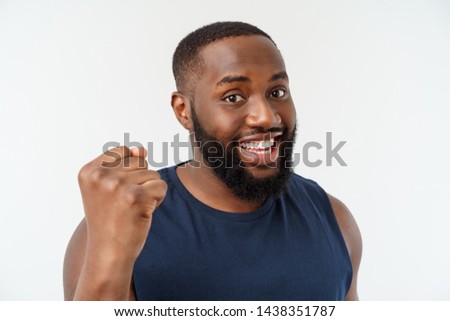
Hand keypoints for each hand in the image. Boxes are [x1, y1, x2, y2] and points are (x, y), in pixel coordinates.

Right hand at [77, 146, 166, 264]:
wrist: (109, 253)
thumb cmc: (110, 220)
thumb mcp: (108, 188)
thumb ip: (123, 163)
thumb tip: (141, 150)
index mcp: (88, 171)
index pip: (123, 151)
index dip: (129, 172)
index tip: (116, 194)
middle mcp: (100, 176)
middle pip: (140, 162)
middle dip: (140, 182)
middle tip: (125, 205)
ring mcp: (117, 186)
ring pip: (152, 174)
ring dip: (149, 192)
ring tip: (132, 210)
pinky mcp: (135, 197)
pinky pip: (161, 186)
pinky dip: (158, 200)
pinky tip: (142, 213)